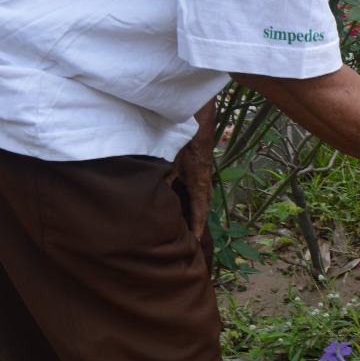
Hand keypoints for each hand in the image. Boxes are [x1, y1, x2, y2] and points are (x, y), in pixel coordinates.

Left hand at [168, 99, 216, 239]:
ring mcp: (204, 170)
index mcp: (198, 182)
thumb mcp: (169, 161)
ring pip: (203, 192)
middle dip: (200, 218)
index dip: (198, 227)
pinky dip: (194, 192)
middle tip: (193, 232)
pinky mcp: (200, 162)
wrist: (197, 118)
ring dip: (198, 205)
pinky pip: (199, 183)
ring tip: (189, 216)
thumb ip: (163, 180)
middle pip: (205, 203)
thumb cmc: (184, 139)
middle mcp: (204, 179)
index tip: (196, 241)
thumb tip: (155, 197)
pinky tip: (183, 190)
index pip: (200, 211)